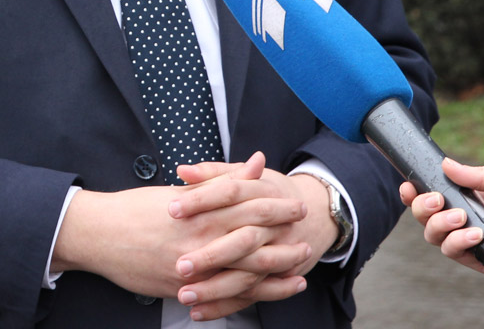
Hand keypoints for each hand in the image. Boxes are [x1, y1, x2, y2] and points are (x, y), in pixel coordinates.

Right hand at [51, 152, 307, 304]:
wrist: (98, 235)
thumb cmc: (134, 209)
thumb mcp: (178, 190)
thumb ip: (220, 181)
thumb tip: (255, 164)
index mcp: (198, 212)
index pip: (248, 207)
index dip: (276, 206)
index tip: (295, 204)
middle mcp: (199, 240)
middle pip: (255, 241)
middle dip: (284, 239)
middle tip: (305, 236)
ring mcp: (193, 268)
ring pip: (246, 272)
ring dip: (277, 270)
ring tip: (299, 265)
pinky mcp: (185, 289)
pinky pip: (227, 295)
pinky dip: (253, 294)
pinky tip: (271, 290)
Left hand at [166, 153, 334, 320]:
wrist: (311, 214)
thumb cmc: (266, 193)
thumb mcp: (244, 177)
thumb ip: (212, 173)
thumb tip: (183, 171)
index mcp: (262, 193)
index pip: (230, 194)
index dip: (201, 199)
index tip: (172, 209)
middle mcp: (273, 226)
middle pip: (242, 241)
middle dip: (211, 256)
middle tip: (180, 265)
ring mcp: (279, 255)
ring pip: (248, 275)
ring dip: (216, 289)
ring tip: (184, 295)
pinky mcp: (276, 278)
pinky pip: (251, 296)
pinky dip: (225, 307)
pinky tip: (198, 312)